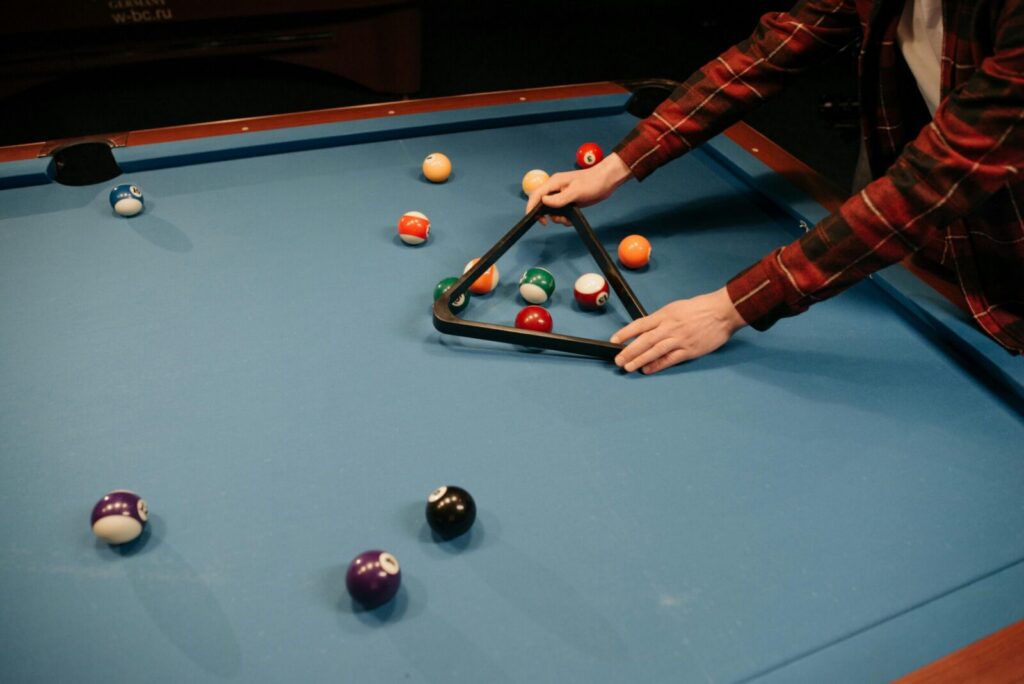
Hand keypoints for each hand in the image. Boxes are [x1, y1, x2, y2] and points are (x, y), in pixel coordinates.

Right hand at [526, 153, 632, 225]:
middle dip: (547, 215)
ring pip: (552, 210)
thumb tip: (544, 202)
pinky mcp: (569, 200)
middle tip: (554, 221)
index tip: (531, 218)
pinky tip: (571, 219)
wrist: (607, 181)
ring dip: (557, 217)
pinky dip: (564, 217)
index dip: (531, 207)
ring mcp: (562, 194)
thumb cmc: (593, 182)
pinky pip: (561, 211)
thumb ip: (559, 199)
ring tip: (567, 220)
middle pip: (542, 204)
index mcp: (554, 182)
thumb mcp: (575, 192)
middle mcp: (556, 188)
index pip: (537, 194)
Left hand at [610, 287, 746, 373]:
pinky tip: (647, 369)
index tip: (614, 340)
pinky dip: (657, 365)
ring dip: (639, 360)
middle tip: (618, 360)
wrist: (722, 312)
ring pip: (654, 351)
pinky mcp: (689, 350)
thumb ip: (662, 319)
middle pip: (644, 341)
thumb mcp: (676, 308)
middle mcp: (670, 327)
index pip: (640, 324)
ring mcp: (679, 339)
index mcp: (665, 315)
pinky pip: (670, 359)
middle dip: (629, 351)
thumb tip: (647, 330)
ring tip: (628, 367)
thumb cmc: (700, 308)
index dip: (625, 333)